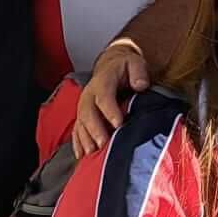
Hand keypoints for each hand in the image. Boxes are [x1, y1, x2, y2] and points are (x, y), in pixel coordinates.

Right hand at [74, 42, 148, 157]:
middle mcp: (89, 94)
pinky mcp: (83, 114)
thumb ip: (138, 72)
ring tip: (91, 152)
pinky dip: (77, 142)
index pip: (104, 97)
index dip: (110, 110)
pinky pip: (77, 128)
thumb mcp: (135, 62)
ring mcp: (84, 105)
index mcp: (103, 81)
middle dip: (94, 129)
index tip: (118, 124)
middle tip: (102, 143)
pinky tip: (80, 154)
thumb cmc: (125, 66)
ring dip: (84, 138)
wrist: (111, 65)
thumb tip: (140, 85)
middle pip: (88, 112)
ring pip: (80, 122)